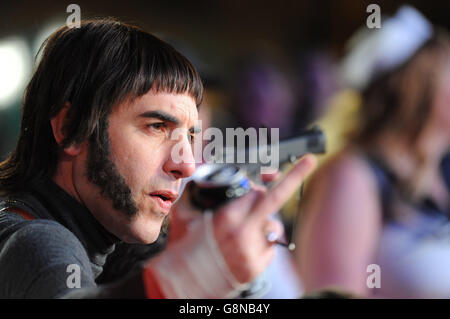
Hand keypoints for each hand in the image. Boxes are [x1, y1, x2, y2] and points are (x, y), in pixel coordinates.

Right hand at [145, 154, 316, 297]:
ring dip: (265, 222)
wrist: (181, 283)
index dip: (271, 181)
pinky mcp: (255, 268)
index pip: (258, 191)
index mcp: (227, 217)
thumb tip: (204, 181)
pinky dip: (262, 243)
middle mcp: (243, 233)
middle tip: (308, 162)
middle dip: (291, 180)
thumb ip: (194, 193)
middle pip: (274, 201)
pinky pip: (269, 247)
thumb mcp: (183, 215)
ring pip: (273, 226)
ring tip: (244, 230)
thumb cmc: (182, 248)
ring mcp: (252, 252)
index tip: (300, 164)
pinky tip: (244, 247)